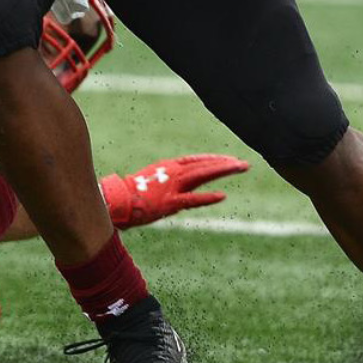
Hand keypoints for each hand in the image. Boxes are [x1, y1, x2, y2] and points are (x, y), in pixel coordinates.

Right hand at [101, 153, 249, 228]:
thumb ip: (168, 183)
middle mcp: (174, 173)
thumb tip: (180, 191)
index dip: (214, 160)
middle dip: (225, 164)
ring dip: (222, 172)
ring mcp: (173, 186)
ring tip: (239, 169)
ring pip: (203, 175)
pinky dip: (207, 197)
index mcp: (169, 167)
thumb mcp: (152, 182)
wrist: (118, 201)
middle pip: (204, 166)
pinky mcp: (170, 202)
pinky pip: (192, 199)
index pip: (197, 161)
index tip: (229, 160)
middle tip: (244, 164)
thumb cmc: (132, 193)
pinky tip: (222, 196)